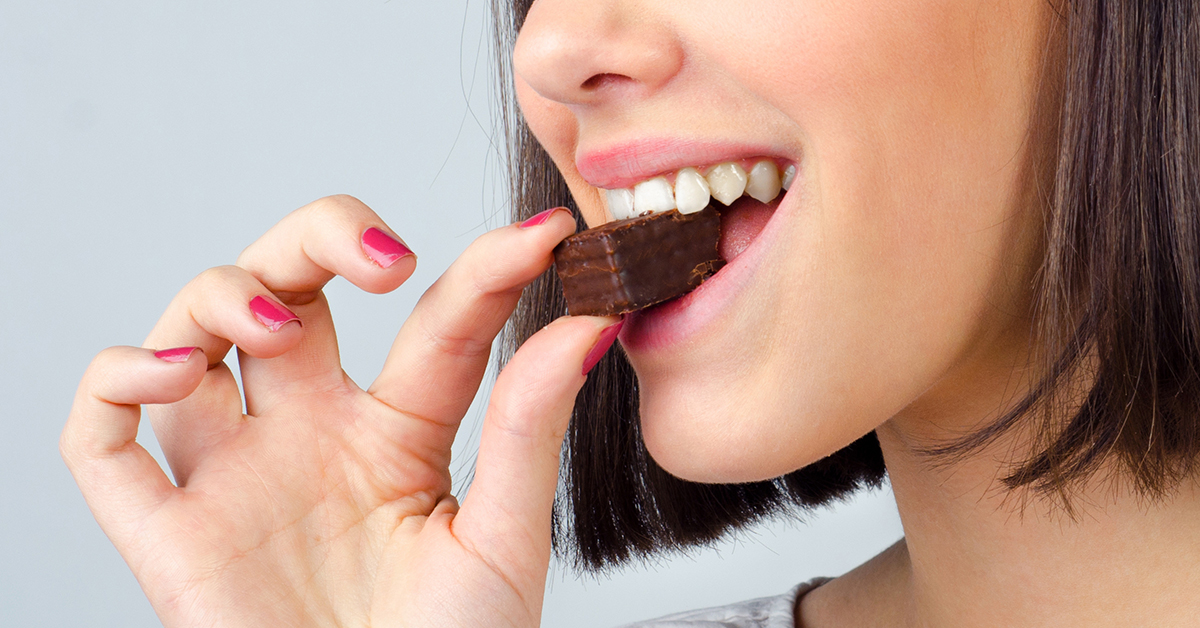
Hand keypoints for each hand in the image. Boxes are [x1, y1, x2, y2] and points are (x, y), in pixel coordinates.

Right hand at [61, 196, 617, 626]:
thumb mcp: (504, 538)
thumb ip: (529, 428)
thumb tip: (589, 323)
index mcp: (398, 433)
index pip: (434, 322)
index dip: (486, 270)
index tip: (545, 237)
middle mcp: (311, 435)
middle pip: (288, 285)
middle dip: (317, 238)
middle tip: (385, 258)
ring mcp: (238, 476)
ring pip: (192, 333)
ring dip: (221, 293)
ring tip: (278, 325)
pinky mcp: (171, 533)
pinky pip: (101, 440)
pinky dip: (114, 382)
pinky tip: (174, 373)